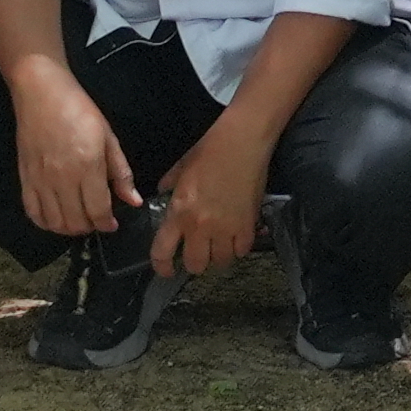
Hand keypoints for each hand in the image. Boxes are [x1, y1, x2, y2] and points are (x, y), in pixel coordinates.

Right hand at [6, 66, 138, 238]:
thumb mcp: (108, 137)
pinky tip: (56, 217)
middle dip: (90, 227)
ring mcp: (40, 180)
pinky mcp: (24, 178)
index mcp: (87, 166)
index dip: (107, 224)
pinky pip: (33, 212)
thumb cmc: (79, 110)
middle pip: (76, 221)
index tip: (112, 224)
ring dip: (69, 228)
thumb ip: (120, 172)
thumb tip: (133, 201)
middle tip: (96, 219)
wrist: (41, 93)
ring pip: (54, 222)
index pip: (98, 210)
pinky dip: (45, 222)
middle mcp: (62, 178)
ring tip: (78, 219)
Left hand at [148, 124, 270, 279]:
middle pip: (196, 265)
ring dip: (218, 256)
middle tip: (198, 252)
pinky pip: (242, 250)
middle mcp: (200, 225)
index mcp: (179, 211)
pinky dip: (238, 248)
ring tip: (219, 246)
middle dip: (194, 263)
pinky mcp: (248, 225)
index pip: (163, 252)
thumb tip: (163, 192)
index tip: (166, 270)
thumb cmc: (210, 149)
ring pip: (221, 262)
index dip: (162, 267)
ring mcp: (226, 228)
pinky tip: (236, 238)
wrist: (243, 141)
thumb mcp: (181, 166)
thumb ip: (169, 185)